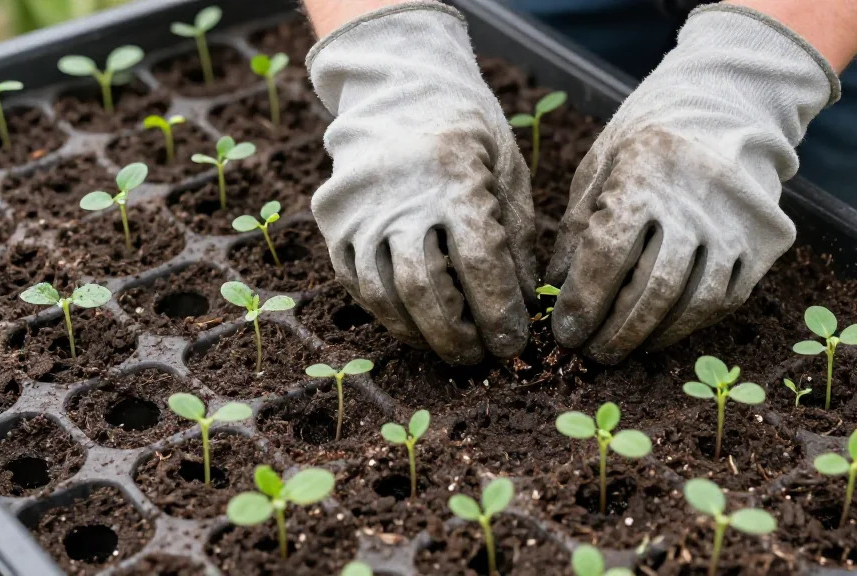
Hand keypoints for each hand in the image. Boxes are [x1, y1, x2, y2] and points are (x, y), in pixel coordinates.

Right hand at [308, 3, 534, 364]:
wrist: (398, 89)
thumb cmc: (468, 132)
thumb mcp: (507, 170)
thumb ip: (515, 237)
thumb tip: (523, 306)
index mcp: (454, 176)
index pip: (478, 263)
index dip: (498, 313)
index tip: (514, 342)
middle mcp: (400, 195)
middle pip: (425, 289)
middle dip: (457, 335)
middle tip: (480, 356)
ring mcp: (358, 209)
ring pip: (385, 293)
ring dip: (420, 333)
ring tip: (449, 347)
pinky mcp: (333, 221)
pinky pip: (355, 282)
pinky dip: (386, 313)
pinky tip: (414, 325)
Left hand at [546, 5, 839, 363]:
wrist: (732, 99)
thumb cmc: (651, 132)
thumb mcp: (602, 163)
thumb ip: (579, 226)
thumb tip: (556, 289)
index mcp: (645, 175)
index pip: (607, 256)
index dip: (583, 304)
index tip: (565, 333)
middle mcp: (696, 201)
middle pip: (653, 290)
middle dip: (615, 333)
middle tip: (592, 354)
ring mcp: (738, 223)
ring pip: (694, 303)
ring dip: (653, 336)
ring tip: (624, 348)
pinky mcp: (768, 240)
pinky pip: (728, 298)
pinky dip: (692, 322)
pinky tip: (665, 328)